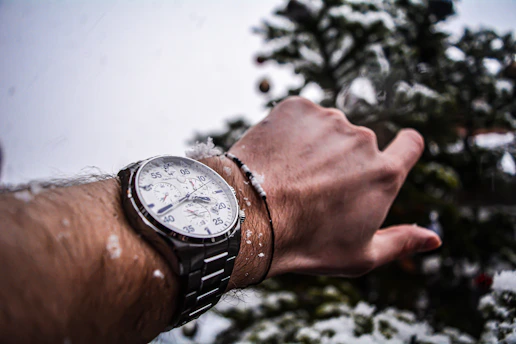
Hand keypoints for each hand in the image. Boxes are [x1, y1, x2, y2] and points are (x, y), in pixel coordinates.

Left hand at [229, 97, 440, 277]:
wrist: (249, 217)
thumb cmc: (306, 242)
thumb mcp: (359, 255)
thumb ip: (402, 242)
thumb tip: (435, 239)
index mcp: (384, 173)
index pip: (410, 144)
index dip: (403, 147)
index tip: (392, 152)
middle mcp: (362, 139)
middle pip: (360, 143)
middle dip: (344, 160)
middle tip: (316, 186)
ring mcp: (328, 119)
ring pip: (329, 129)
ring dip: (316, 145)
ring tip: (292, 175)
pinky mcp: (297, 107)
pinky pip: (301, 117)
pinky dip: (292, 132)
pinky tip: (278, 158)